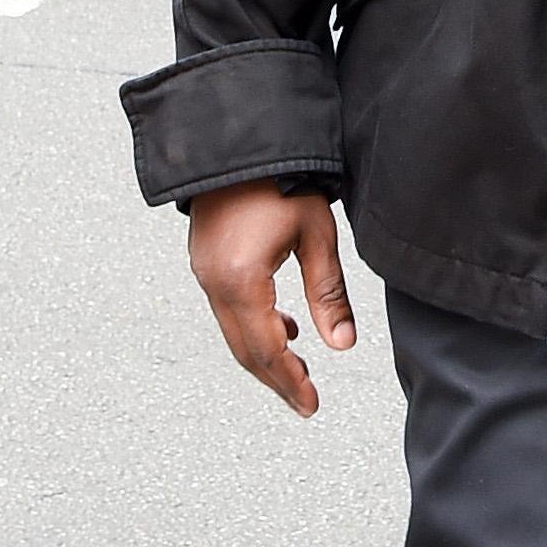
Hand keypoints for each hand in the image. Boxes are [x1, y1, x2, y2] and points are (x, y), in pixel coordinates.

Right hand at [189, 181, 355, 413]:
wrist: (239, 141)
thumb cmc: (281, 180)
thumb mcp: (316, 235)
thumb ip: (329, 293)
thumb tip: (342, 345)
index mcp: (241, 281)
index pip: (268, 350)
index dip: (291, 382)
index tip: (311, 405)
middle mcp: (214, 283)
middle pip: (245, 351)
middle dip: (276, 379)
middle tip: (305, 401)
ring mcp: (204, 273)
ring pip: (233, 333)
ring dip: (265, 356)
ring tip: (299, 371)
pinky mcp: (204, 262)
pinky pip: (227, 310)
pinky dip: (253, 329)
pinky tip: (284, 328)